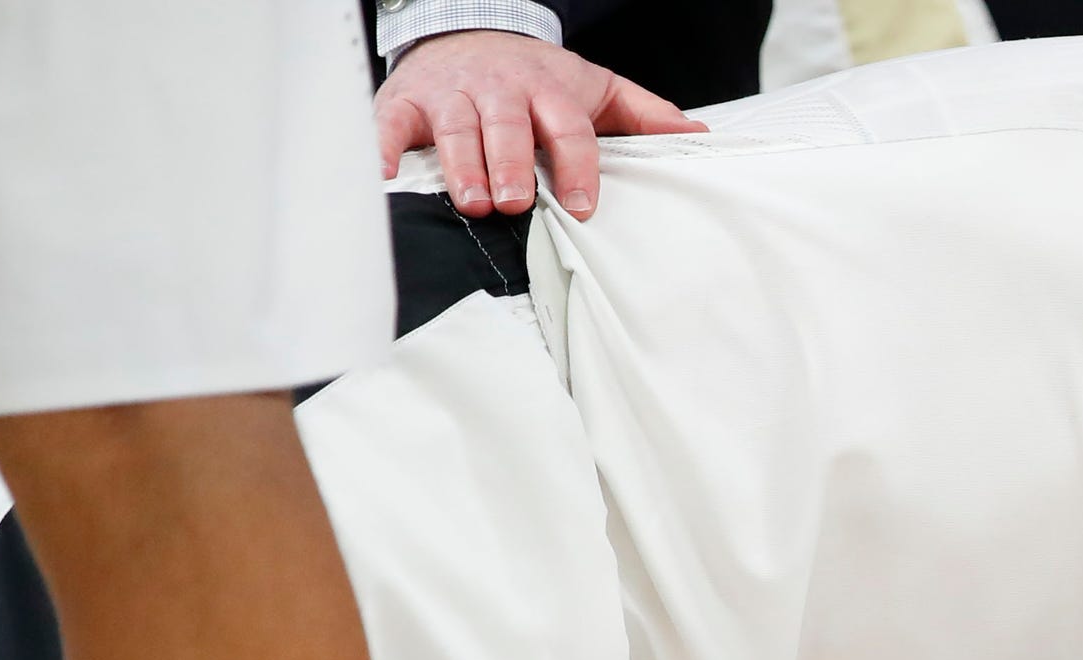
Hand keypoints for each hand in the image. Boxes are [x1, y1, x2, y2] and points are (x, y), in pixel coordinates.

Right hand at [374, 30, 703, 217]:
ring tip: (471, 202)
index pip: (568, 128)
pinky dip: (384, 149)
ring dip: (462, 164)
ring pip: (455, 127)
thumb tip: (698, 136)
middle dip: (510, 163)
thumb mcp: (596, 87)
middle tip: (515, 202)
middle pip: (507, 126)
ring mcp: (450, 94)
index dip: (577, 165)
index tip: (584, 204)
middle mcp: (498, 90)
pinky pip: (390, 124)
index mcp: (548, 90)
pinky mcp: (405, 100)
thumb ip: (646, 114)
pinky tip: (386, 176)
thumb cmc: (539, 77)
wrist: (470, 32)